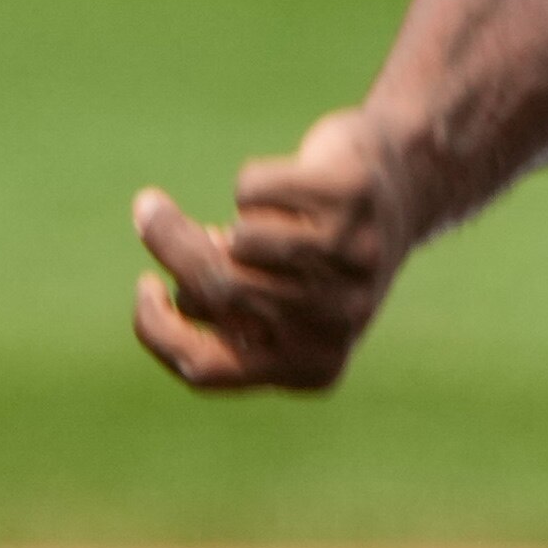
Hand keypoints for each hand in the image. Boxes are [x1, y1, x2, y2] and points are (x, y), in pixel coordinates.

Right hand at [130, 108, 409, 391]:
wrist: (403, 186)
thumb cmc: (318, 253)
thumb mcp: (272, 302)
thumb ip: (223, 309)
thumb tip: (180, 289)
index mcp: (311, 367)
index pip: (204, 365)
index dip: (156, 329)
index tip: (144, 286)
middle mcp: (336, 323)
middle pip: (215, 289)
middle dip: (170, 245)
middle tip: (148, 210)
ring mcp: (350, 262)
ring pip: (239, 238)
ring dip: (235, 218)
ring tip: (268, 217)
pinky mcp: (349, 199)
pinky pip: (255, 188)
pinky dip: (256, 180)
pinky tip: (296, 186)